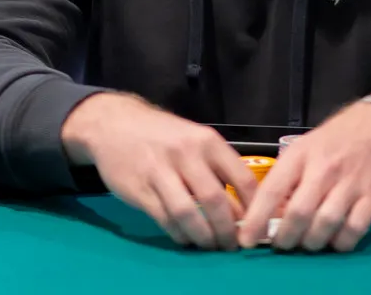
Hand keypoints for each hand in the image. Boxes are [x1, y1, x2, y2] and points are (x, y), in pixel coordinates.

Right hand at [61, 93, 258, 250]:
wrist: (115, 124)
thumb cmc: (163, 135)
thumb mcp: (195, 139)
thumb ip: (217, 168)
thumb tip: (242, 208)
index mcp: (208, 141)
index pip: (241, 178)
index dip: (253, 208)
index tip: (256, 225)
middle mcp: (186, 154)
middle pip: (215, 200)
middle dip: (227, 230)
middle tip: (231, 245)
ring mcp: (160, 172)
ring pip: (188, 213)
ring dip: (203, 237)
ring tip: (210, 246)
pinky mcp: (139, 189)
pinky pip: (165, 219)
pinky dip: (179, 234)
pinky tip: (186, 238)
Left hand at [237, 99, 370, 251]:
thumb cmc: (340, 138)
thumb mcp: (308, 147)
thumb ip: (290, 177)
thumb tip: (271, 215)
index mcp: (301, 155)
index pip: (272, 191)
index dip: (256, 219)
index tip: (245, 240)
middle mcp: (325, 169)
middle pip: (298, 215)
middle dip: (285, 238)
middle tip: (283, 244)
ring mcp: (351, 185)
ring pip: (324, 227)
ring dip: (312, 243)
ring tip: (308, 243)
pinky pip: (352, 232)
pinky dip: (340, 243)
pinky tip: (335, 239)